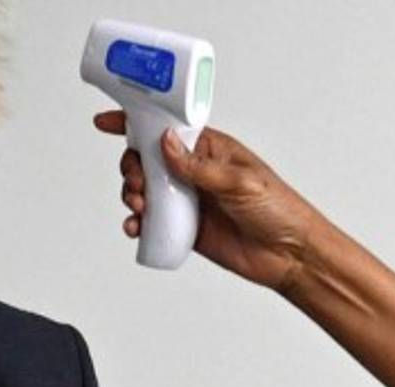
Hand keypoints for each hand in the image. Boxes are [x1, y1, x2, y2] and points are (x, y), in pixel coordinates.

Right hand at [93, 110, 323, 291]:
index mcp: (209, 149)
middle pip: (145, 160)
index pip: (167, 128)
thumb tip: (166, 143)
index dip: (134, 122)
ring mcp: (187, 199)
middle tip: (139, 184)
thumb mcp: (240, 182)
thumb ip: (200, 165)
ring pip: (143, 190)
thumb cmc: (279, 209)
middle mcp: (193, 171)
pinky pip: (150, 222)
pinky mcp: (183, 227)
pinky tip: (137, 228)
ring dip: (132, 196)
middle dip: (132, 169)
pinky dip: (136, 224)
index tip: (106, 122)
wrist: (288, 255)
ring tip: (140, 208)